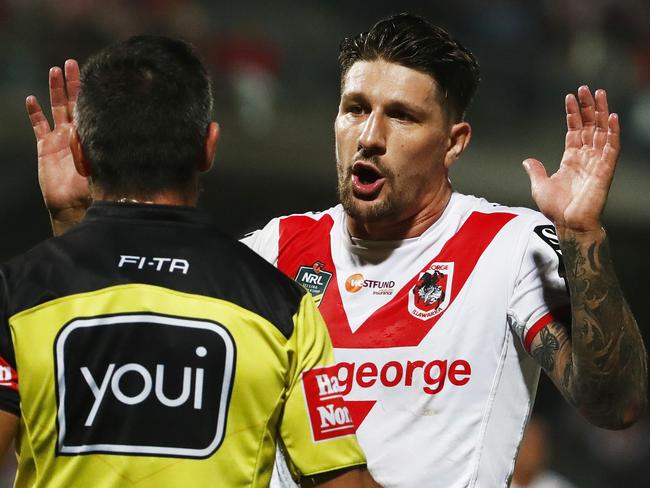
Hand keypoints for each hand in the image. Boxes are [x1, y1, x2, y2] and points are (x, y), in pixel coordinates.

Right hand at [26, 59, 90, 234]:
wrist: (74, 204)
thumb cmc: (94, 188)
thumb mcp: (101, 165)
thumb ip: (97, 148)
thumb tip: (96, 129)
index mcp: (92, 137)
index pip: (92, 109)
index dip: (92, 92)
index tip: (97, 74)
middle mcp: (77, 135)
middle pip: (73, 102)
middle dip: (73, 83)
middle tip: (72, 63)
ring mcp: (60, 139)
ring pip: (56, 108)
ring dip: (54, 90)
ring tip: (54, 70)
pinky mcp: (45, 147)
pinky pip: (38, 126)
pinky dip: (34, 113)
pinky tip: (31, 99)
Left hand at [523, 86, 618, 235]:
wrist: (568, 224)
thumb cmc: (556, 209)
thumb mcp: (540, 186)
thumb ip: (535, 171)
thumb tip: (527, 161)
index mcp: (571, 159)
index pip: (574, 130)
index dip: (573, 114)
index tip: (570, 97)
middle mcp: (586, 157)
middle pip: (590, 126)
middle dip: (587, 107)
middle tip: (585, 88)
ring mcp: (597, 162)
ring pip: (602, 131)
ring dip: (601, 112)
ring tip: (599, 93)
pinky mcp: (605, 170)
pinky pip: (612, 147)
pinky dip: (613, 132)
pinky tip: (612, 116)